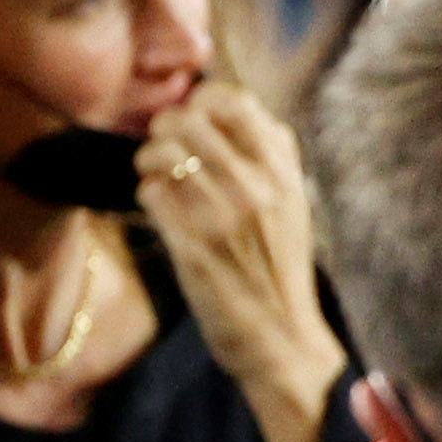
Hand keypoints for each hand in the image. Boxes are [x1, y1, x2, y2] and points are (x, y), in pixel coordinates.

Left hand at [137, 86, 338, 441]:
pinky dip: (147, 195)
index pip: (234, 102)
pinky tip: (160, 210)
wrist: (280, 339)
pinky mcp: (192, 246)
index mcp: (284, 173)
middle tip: (164, 149)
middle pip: (187, 120)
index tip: (196, 119)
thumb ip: (270, 157)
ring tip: (156, 175)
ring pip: (162, 153)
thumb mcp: (293, 205)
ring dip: (149, 160)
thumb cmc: (280, 269)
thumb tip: (229, 107)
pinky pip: (150, 193)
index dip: (203, 101)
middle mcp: (256, 188)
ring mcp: (223, 216)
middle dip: (165, 130)